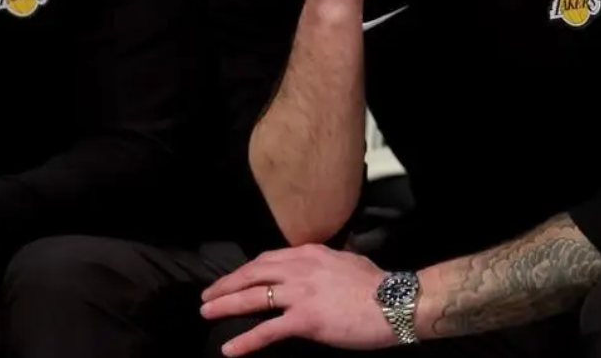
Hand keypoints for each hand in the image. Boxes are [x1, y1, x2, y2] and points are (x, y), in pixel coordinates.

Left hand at [201, 245, 395, 354]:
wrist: (393, 302)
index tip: (233, 278)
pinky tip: (230, 348)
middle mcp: (300, 268)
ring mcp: (300, 293)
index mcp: (310, 253)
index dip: (246, 270)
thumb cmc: (377, 284)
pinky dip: (245, 340)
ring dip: (226, 305)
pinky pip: (268, 330)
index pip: (268, 258)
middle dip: (227, 284)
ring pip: (254, 297)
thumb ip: (328, 262)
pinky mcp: (304, 320)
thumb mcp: (348, 260)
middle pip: (253, 273)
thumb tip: (323, 263)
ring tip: (206, 312)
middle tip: (207, 295)